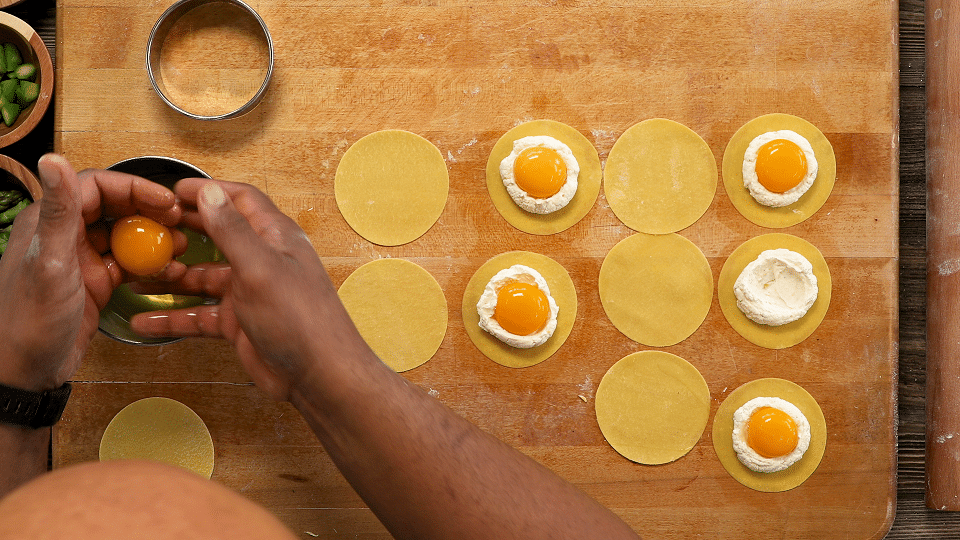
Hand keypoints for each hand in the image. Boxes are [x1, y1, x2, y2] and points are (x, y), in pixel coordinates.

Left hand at [0, 155, 184, 390]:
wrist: (24, 372)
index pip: (97, 186)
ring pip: (126, 235)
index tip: (166, 201)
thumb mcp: (50, 260)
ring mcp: (82, 261)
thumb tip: (52, 158)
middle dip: (150, 211)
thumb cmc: (30, 319)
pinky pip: (129, 265)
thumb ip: (58, 210)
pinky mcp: (95, 284)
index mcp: (50, 222)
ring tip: (181, 246)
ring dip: (155, 238)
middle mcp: (66, 236)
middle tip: (179, 221)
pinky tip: (169, 271)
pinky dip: (151, 265)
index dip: (135, 188)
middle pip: (115, 207)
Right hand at [129, 180, 366, 401]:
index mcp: (275, 237)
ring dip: (171, 277)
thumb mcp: (261, 268)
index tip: (174, 190)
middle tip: (147, 229)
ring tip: (135, 275)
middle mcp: (262, 260)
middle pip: (217, 236)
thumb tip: (210, 193)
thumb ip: (233, 231)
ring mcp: (250, 292)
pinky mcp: (240, 323)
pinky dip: (173, 318)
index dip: (209, 192)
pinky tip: (145, 322)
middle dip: (183, 231)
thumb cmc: (302, 318)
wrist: (318, 375)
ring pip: (203, 278)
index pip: (240, 200)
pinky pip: (200, 315)